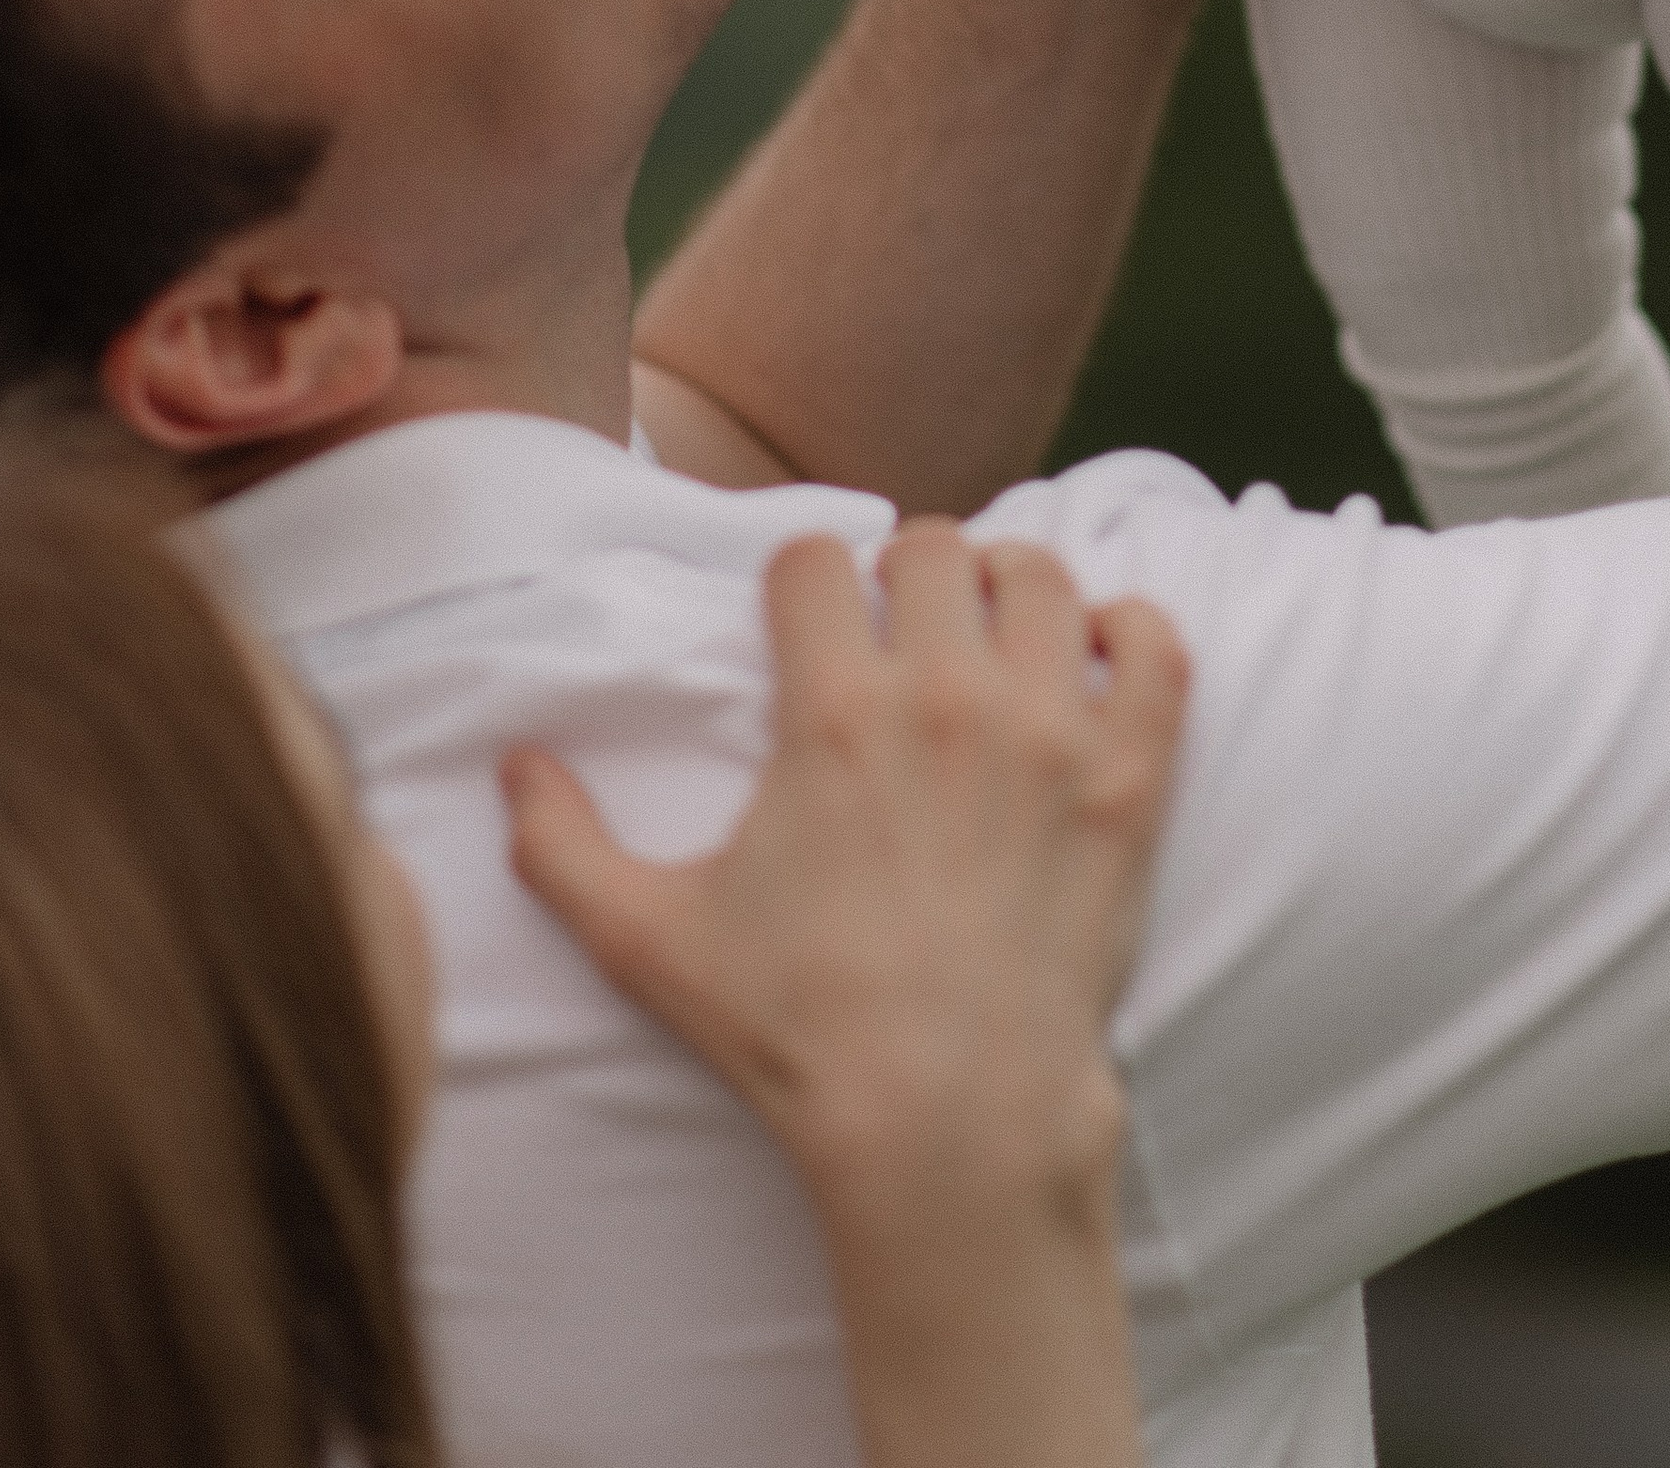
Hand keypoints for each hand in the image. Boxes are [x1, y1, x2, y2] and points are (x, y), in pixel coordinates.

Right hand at [502, 524, 1186, 1225]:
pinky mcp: (1130, 777)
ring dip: (1012, 591)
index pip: (816, 559)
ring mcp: (1049, 731)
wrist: (948, 1121)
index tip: (809, 624)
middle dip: (907, 577)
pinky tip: (1094, 665)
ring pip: (1042, 574)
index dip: (803, 584)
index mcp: (832, 715)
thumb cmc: (799, 1034)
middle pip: (932, 547)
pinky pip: (1156, 645)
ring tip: (993, 640)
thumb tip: (513, 766)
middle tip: (903, 634)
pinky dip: (1131, 633)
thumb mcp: (650, 943)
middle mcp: (945, 698)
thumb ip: (562, 848)